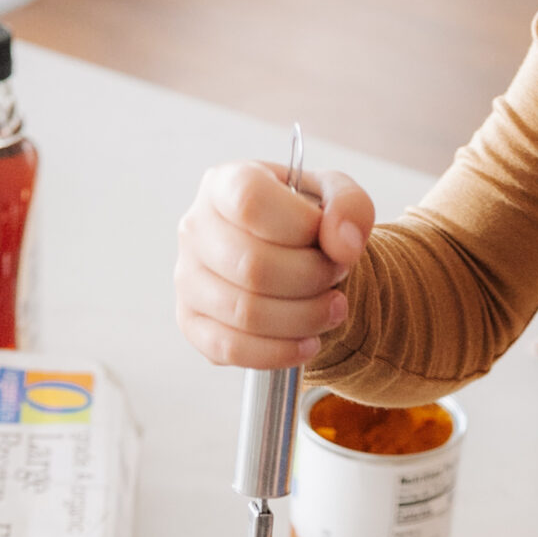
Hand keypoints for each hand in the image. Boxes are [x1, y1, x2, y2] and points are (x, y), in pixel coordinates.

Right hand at [175, 160, 375, 369]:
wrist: (289, 255)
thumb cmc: (304, 221)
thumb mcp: (337, 197)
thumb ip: (350, 206)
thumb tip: (343, 245)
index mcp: (225, 184)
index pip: (251, 202)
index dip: (301, 227)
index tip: (329, 239)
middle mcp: (196, 229)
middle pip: (252, 267)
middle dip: (312, 279)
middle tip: (336, 277)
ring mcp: (188, 279)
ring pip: (246, 313)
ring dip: (305, 318)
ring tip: (332, 308)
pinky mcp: (191, 323)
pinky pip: (231, 349)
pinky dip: (280, 352)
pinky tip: (307, 342)